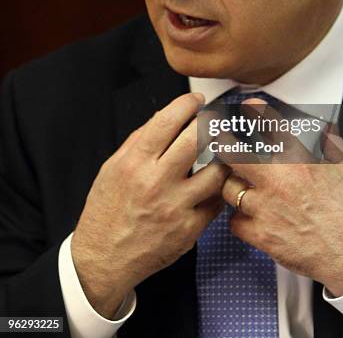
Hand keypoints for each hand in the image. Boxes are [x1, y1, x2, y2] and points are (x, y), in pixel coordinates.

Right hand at [71, 93, 228, 317]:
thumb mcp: (112, 168)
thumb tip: (164, 115)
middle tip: (216, 119)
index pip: (167, 121)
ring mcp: (176, 207)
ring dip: (222, 159)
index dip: (187, 104)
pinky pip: (215, 203)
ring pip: (216, 172)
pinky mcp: (189, 230)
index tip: (196, 99)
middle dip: (211, 122)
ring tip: (220, 154)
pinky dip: (216, 192)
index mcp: (135, 164)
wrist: (103, 259)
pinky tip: (211, 187)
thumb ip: (139, 140)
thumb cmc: (107, 210)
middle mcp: (156, 183)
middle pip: (196, 139)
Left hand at [221, 99, 342, 296]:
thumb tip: (325, 126)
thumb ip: (332, 143)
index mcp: (299, 161)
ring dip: (232, 186)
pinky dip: (239, 219)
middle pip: (233, 154)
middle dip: (223, 145)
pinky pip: (234, 222)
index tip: (248, 105)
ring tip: (240, 185)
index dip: (255, 110)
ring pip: (229, 189)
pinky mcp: (261, 235)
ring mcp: (266, 208)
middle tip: (220, 142)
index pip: (271, 125)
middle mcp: (278, 181)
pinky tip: (249, 217)